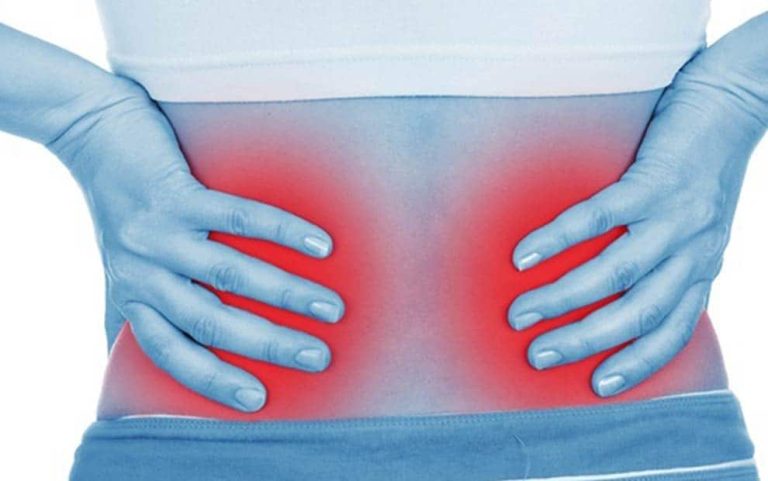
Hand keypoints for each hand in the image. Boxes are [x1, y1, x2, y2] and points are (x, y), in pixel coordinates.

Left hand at [48, 80, 343, 411]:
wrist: (91, 131)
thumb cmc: (118, 205)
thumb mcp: (117, 265)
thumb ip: (130, 309)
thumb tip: (126, 356)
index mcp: (133, 296)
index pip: (172, 352)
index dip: (214, 381)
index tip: (259, 399)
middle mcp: (143, 272)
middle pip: (211, 322)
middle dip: (269, 344)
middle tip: (318, 357)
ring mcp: (160, 232)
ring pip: (230, 275)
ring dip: (286, 295)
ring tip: (331, 308)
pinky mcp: (177, 192)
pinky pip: (236, 216)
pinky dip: (282, 231)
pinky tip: (320, 244)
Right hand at [507, 26, 766, 396]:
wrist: (735, 102)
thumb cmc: (702, 166)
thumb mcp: (697, 224)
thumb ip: (666, 258)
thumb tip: (610, 289)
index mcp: (701, 267)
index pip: (672, 331)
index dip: (636, 364)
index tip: (597, 385)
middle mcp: (693, 251)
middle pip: (636, 313)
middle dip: (583, 341)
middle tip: (538, 356)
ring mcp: (674, 217)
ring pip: (615, 274)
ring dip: (562, 299)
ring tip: (519, 313)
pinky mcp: (654, 180)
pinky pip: (599, 217)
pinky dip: (557, 240)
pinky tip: (524, 255)